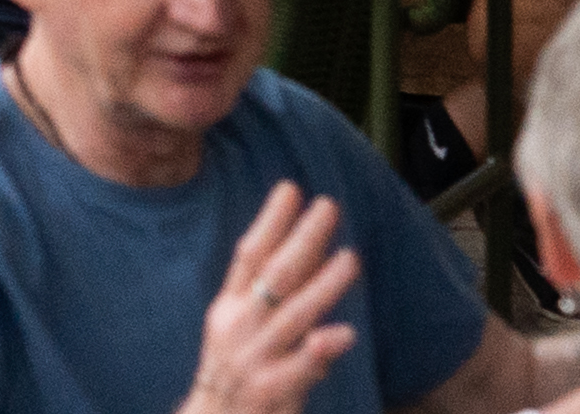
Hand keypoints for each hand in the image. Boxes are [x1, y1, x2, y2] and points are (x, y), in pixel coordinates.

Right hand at [181, 170, 366, 413]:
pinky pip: (299, 367)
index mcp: (229, 309)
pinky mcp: (270, 390)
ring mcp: (254, 357)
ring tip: (351, 257)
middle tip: (329, 207)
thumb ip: (270, 302)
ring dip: (322, 284)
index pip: (249, 255)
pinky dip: (319, 349)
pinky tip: (343, 333)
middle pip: (273, 275)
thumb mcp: (240, 332)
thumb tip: (310, 262)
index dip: (270, 221)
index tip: (291, 189)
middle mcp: (239, 327)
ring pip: (292, 314)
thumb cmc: (235, 376)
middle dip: (301, 239)